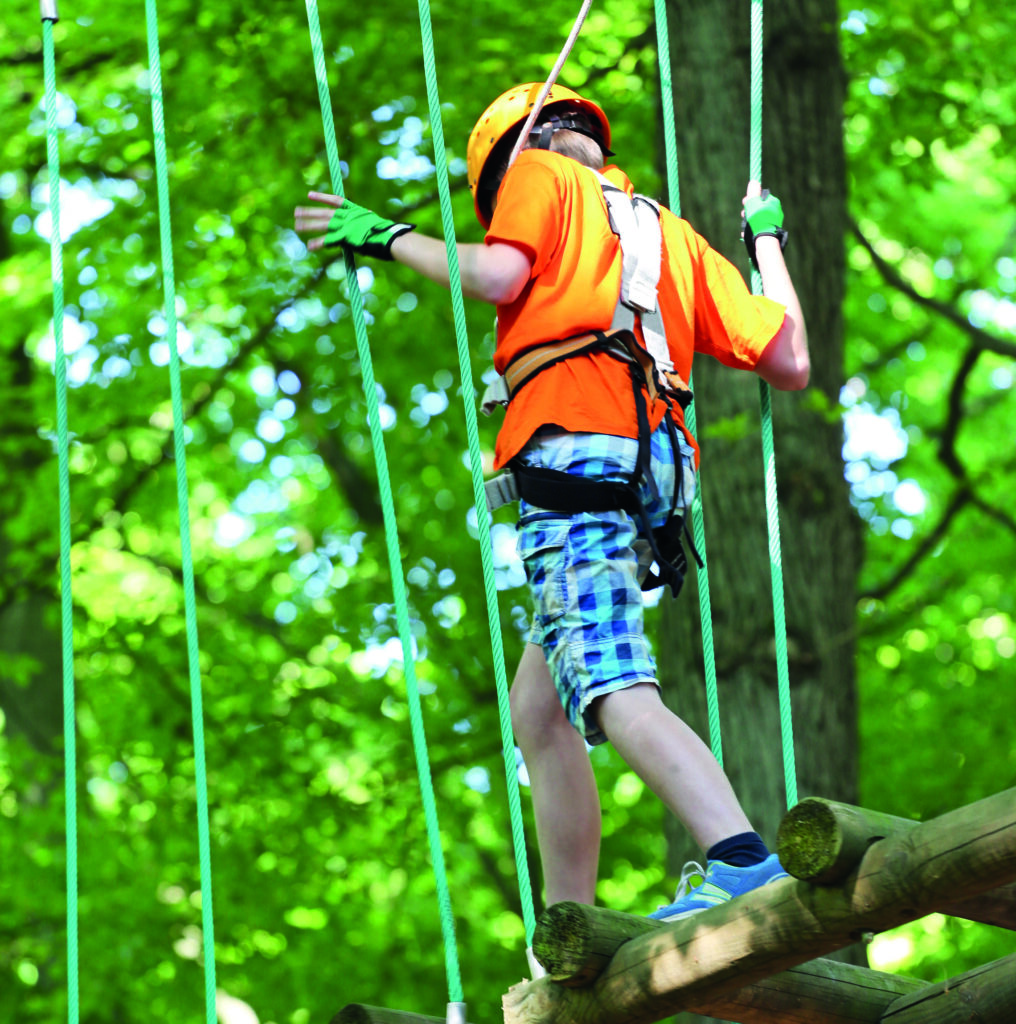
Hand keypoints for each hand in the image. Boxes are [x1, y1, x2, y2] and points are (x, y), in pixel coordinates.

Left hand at [293, 191, 414, 259]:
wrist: (389, 238)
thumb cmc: (386, 233)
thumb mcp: (373, 223)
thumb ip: (365, 221)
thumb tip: (366, 219)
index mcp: (355, 210)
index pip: (335, 201)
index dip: (322, 198)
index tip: (309, 195)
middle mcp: (348, 216)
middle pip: (325, 213)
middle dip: (310, 212)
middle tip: (296, 212)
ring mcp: (346, 226)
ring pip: (323, 224)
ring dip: (309, 226)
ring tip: (296, 226)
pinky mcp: (345, 237)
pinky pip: (329, 240)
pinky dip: (319, 243)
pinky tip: (309, 246)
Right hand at [740, 181, 787, 270]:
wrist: (764, 242)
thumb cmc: (759, 221)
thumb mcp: (753, 203)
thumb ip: (753, 192)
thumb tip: (754, 181)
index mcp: (773, 203)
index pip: (760, 196)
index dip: (750, 198)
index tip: (744, 202)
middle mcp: (775, 212)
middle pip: (757, 208)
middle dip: (748, 211)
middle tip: (743, 215)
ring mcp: (772, 223)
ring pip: (756, 219)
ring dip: (748, 222)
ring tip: (744, 227)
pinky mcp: (769, 232)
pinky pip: (758, 228)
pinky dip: (751, 230)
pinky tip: (747, 234)